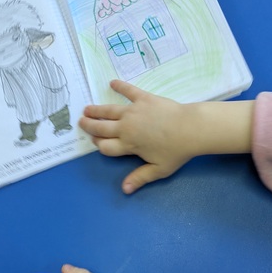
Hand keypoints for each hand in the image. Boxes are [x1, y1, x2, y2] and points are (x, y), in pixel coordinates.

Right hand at [79, 80, 194, 192]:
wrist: (190, 128)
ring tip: (87, 109)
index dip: (98, 144)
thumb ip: (140, 178)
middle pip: (102, 128)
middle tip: (81, 122)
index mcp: (128, 145)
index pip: (105, 146)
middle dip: (90, 125)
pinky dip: (120, 86)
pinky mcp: (143, 98)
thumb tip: (124, 189)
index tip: (94, 142)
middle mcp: (125, 127)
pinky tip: (112, 82)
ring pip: (109, 111)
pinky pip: (129, 91)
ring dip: (97, 110)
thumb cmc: (176, 151)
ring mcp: (133, 111)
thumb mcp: (158, 169)